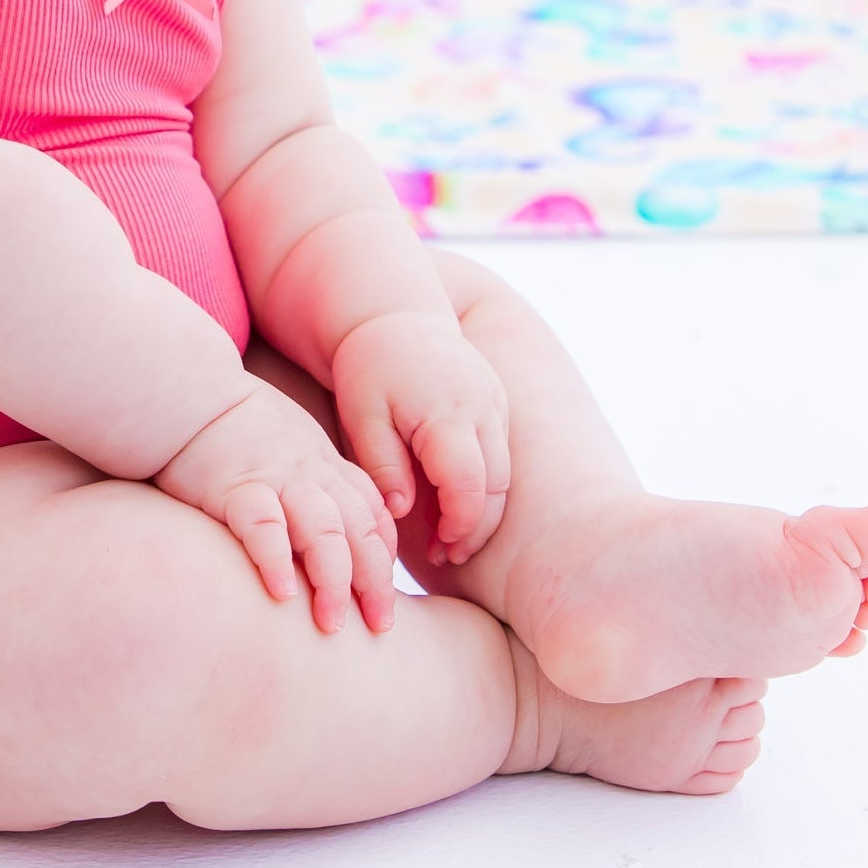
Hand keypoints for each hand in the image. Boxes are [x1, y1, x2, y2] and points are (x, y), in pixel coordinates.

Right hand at [153, 380, 400, 634]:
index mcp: (327, 467)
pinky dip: (276, 559)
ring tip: (332, 624)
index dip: (385, 561)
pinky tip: (281, 593)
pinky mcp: (233, 488)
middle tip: (379, 626)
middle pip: (359, 530)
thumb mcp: (294, 445)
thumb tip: (338, 535)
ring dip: (334, 579)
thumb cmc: (239, 426)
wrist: (189, 391)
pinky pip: (263, 525)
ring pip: (323, 530)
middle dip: (374, 582)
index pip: (374, 516)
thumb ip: (319, 482)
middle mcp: (311, 475)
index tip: (385, 601)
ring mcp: (275, 479)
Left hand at [331, 311, 511, 566]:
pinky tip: (456, 502)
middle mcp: (483, 407)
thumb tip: (402, 511)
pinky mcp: (497, 401)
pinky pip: (501, 454)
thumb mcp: (362, 415)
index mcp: (448, 412)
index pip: (468, 484)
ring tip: (450, 538)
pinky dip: (486, 484)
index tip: (438, 551)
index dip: (459, 525)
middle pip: (497, 485)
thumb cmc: (369, 366)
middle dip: (475, 527)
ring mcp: (495, 402)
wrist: (391, 312)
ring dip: (484, 510)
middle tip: (446, 555)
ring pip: (505, 473)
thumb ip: (382, 464)